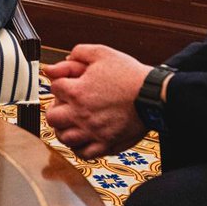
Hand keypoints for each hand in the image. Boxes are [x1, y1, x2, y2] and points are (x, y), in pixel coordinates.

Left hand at [42, 44, 150, 158]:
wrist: (154, 96)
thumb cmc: (130, 75)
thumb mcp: (103, 53)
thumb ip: (79, 52)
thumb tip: (61, 62)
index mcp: (77, 92)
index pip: (54, 87)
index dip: (60, 83)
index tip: (69, 83)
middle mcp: (81, 114)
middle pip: (52, 117)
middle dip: (56, 109)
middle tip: (65, 106)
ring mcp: (93, 131)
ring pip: (65, 137)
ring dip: (65, 129)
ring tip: (72, 123)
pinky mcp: (106, 143)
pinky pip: (84, 153)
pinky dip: (80, 147)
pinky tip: (84, 138)